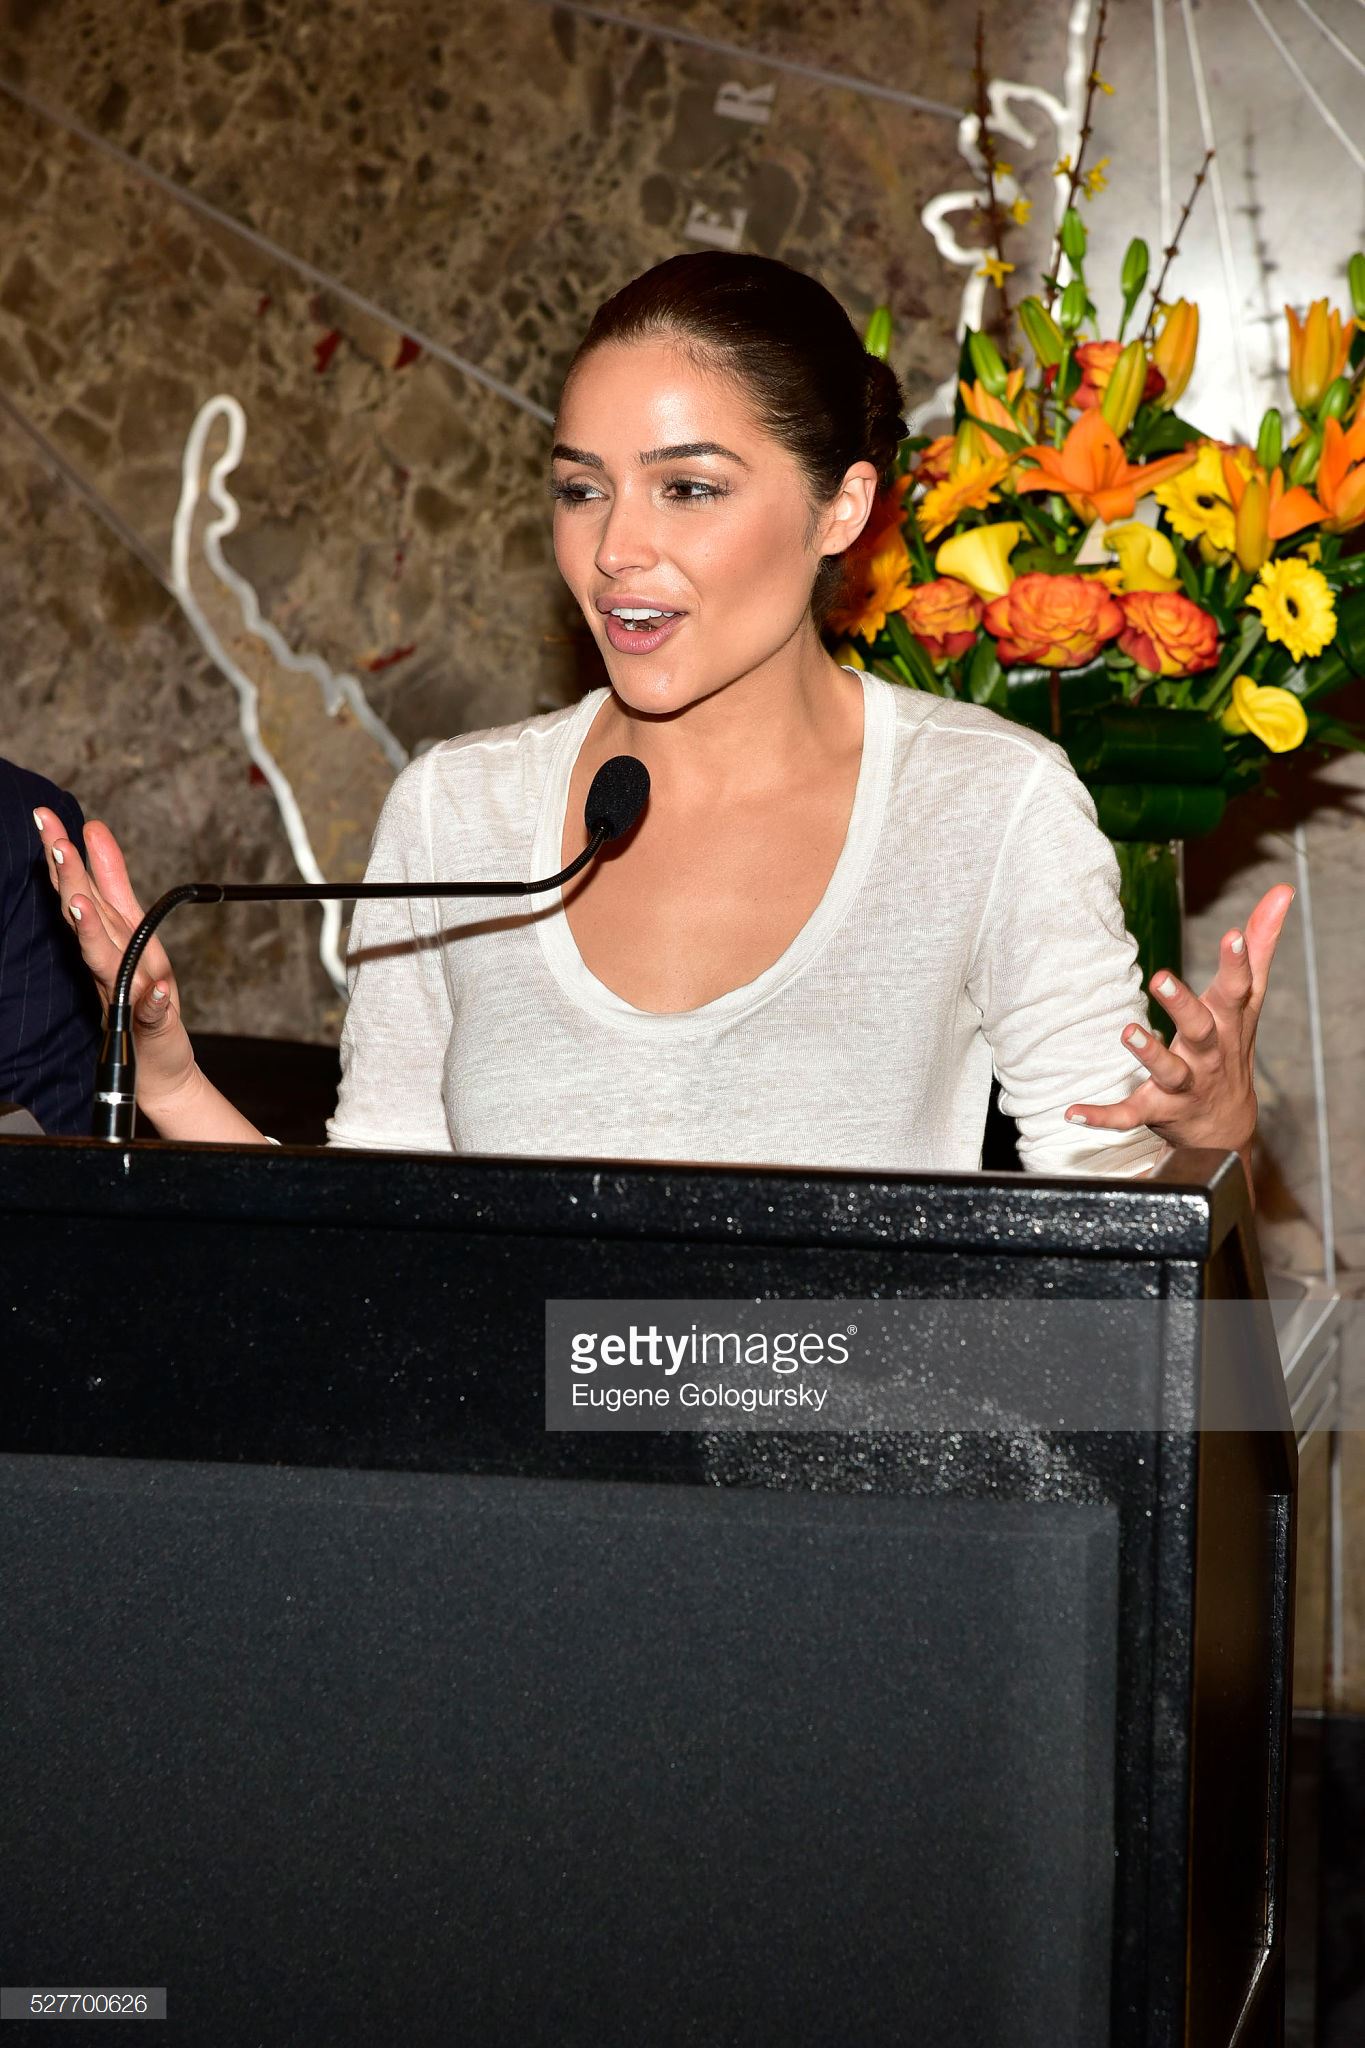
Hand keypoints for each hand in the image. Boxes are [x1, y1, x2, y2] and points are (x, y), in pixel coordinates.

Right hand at [32, 808, 198, 1111]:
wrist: (159, 1066)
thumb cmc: (141, 997)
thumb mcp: (135, 927)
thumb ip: (113, 882)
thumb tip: (95, 830)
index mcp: (110, 938)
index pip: (80, 890)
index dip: (64, 856)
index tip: (47, 819)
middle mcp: (111, 964)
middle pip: (86, 918)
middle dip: (70, 882)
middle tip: (58, 846)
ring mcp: (126, 996)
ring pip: (106, 960)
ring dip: (93, 934)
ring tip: (82, 906)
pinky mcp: (149, 1027)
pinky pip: (151, 1014)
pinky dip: (152, 1002)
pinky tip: (155, 991)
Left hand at [1064, 882, 1296, 1198]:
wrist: (1227, 1126)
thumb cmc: (1232, 1045)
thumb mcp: (1248, 998)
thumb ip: (1260, 945)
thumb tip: (1281, 890)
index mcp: (1228, 1024)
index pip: (1237, 990)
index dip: (1238, 963)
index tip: (1233, 935)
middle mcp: (1208, 1055)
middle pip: (1200, 1029)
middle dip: (1183, 1005)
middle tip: (1160, 978)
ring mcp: (1184, 1085)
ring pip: (1169, 1071)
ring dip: (1149, 1053)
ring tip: (1126, 1032)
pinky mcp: (1156, 1110)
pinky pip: (1128, 1115)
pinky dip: (1102, 1116)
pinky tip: (1072, 1111)